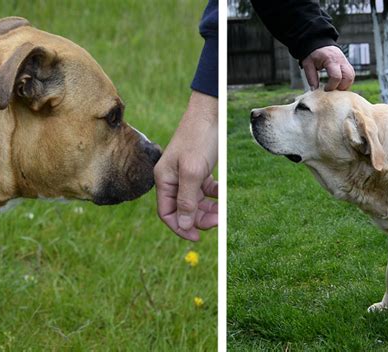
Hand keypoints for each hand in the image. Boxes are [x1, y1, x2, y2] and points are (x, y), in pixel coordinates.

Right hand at [154, 90, 217, 240]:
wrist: (210, 113)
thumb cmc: (198, 138)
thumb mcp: (193, 171)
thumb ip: (187, 199)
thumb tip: (184, 225)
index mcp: (164, 180)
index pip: (167, 213)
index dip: (180, 227)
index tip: (197, 238)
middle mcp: (173, 180)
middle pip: (184, 209)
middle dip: (200, 217)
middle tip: (219, 220)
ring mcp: (186, 175)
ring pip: (197, 201)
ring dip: (210, 208)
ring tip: (223, 209)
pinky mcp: (199, 170)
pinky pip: (206, 190)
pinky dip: (215, 194)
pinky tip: (223, 192)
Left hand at [302, 45, 354, 90]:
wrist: (320, 44)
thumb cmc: (314, 54)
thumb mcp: (308, 64)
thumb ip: (311, 77)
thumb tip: (314, 90)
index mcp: (331, 60)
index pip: (336, 77)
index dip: (331, 86)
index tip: (325, 89)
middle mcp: (341, 61)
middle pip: (348, 78)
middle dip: (341, 88)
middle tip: (331, 90)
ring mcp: (346, 62)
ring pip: (351, 77)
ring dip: (345, 86)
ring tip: (335, 88)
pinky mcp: (347, 64)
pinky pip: (351, 75)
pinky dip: (346, 82)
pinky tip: (338, 85)